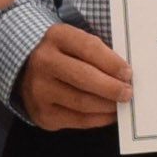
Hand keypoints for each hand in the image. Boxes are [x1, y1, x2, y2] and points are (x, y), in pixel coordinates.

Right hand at [16, 22, 131, 129]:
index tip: (128, 73)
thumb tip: (125, 75)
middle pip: (84, 77)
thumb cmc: (64, 56)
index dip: (112, 62)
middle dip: (111, 87)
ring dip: (107, 105)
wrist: (28, 73)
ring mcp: (40, 89)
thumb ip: (98, 53)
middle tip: (128, 92)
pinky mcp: (43, 113)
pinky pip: (78, 119)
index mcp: (56, 37)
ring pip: (82, 102)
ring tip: (120, 104)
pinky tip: (109, 114)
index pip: (89, 48)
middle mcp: (43, 62)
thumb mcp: (75, 42)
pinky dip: (99, 118)